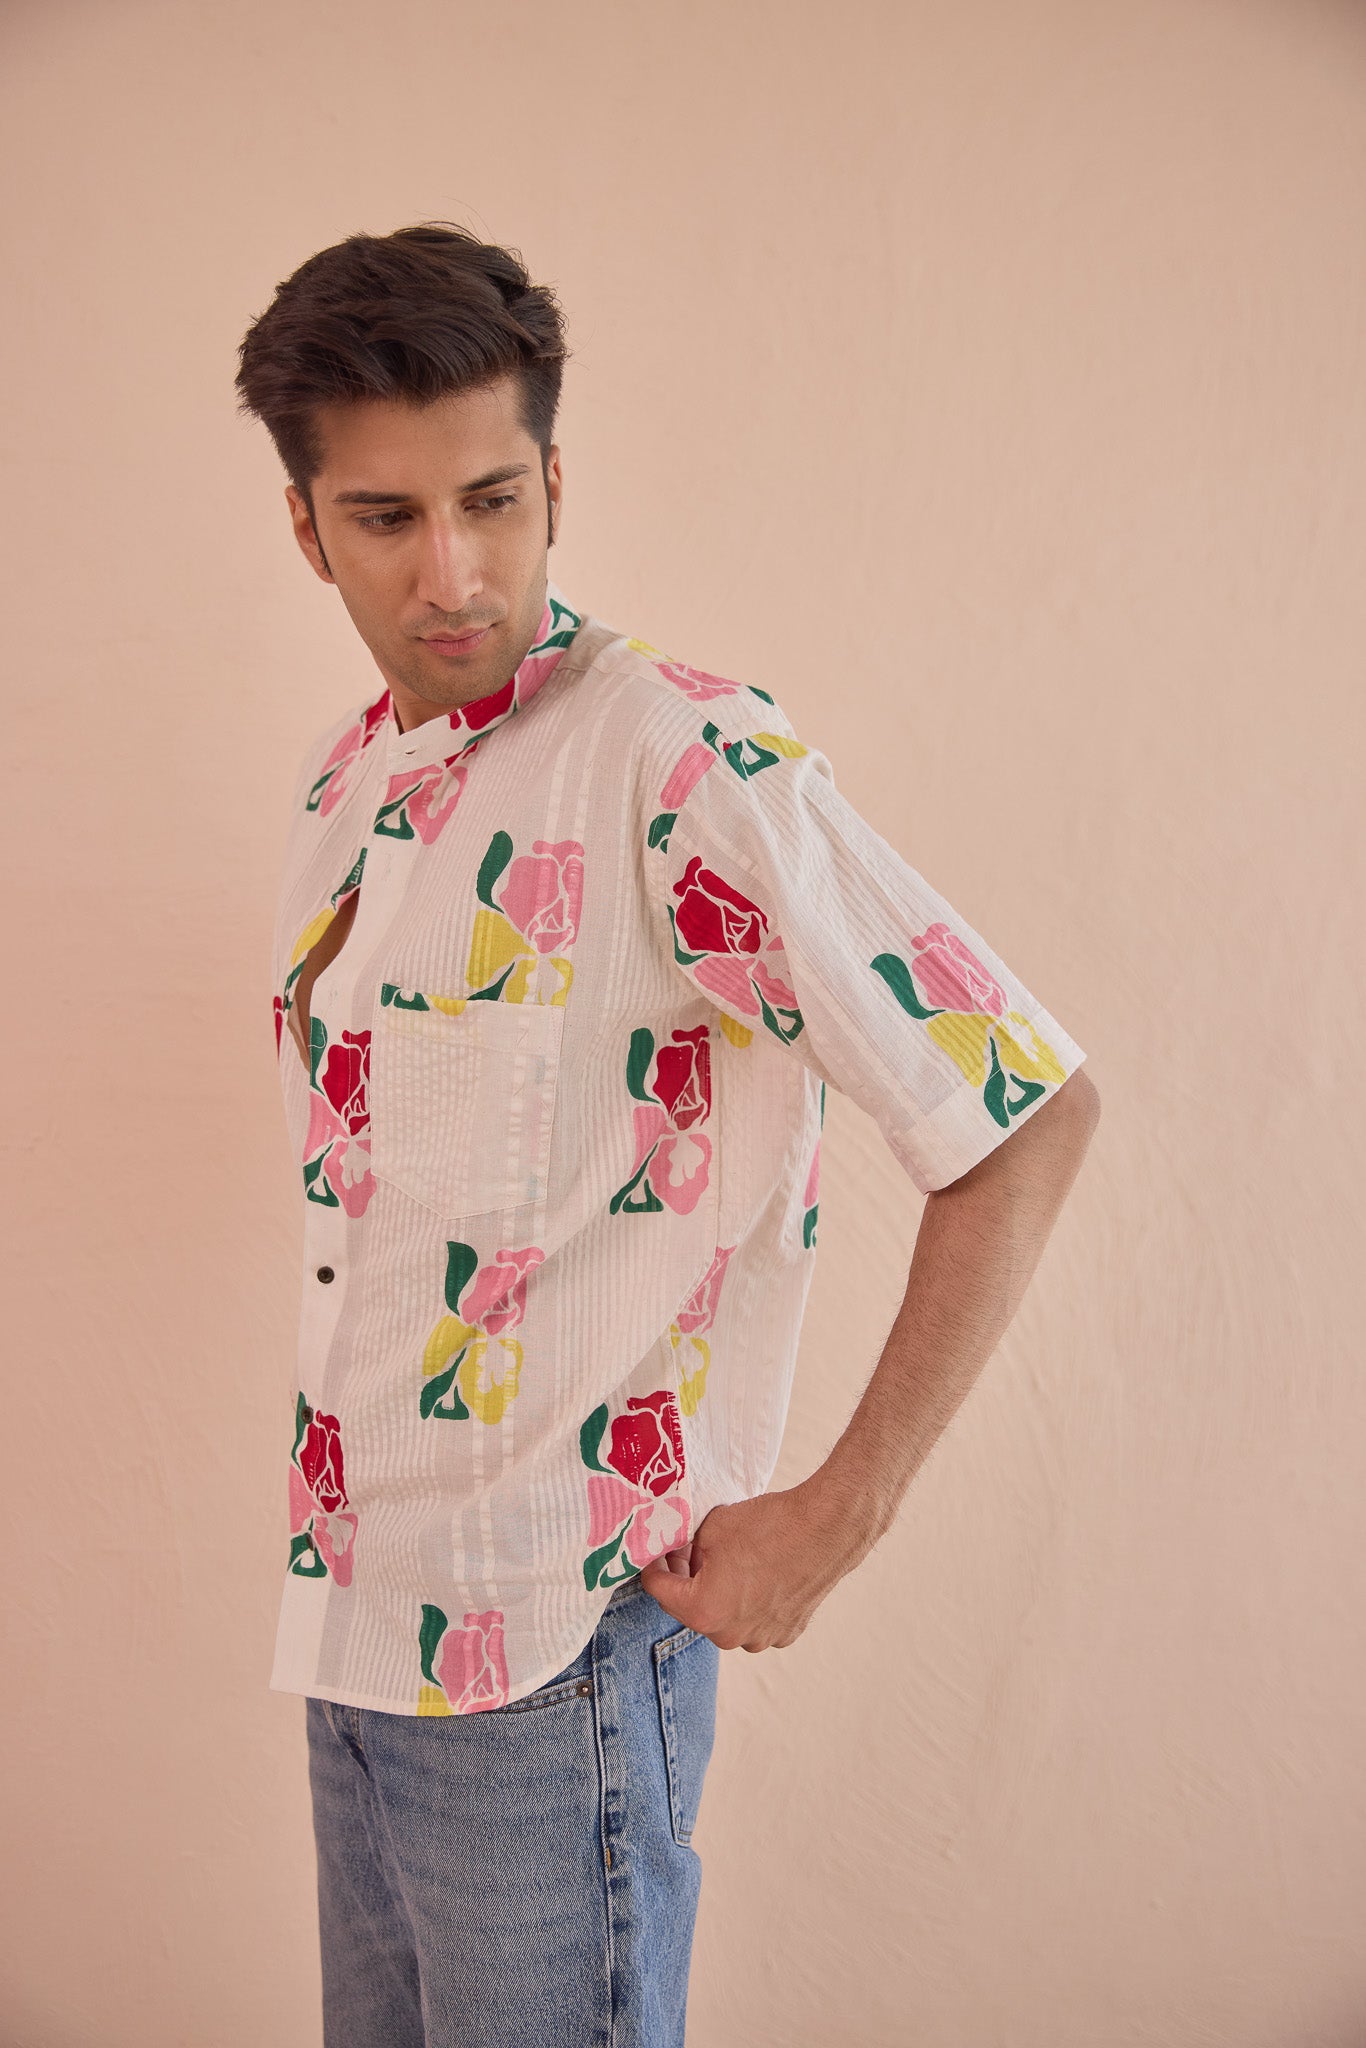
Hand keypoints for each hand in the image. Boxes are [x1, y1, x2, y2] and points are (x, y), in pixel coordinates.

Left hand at [637, 1477, 870, 1651]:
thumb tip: (684, 1552)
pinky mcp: (786, 1632)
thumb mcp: (711, 1527)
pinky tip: (757, 1571)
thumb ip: (688, 1548)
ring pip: (726, 1616)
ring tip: (728, 1559)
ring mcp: (761, 1638)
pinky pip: (755, 1619)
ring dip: (719, 1593)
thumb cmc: (769, 1526)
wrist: (826, 1528)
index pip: (659, 1589)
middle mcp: (730, 1635)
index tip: (654, 1552)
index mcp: (703, 1611)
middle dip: (687, 1579)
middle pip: (693, 1607)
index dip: (653, 1565)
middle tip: (687, 1550)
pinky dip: (750, 1600)